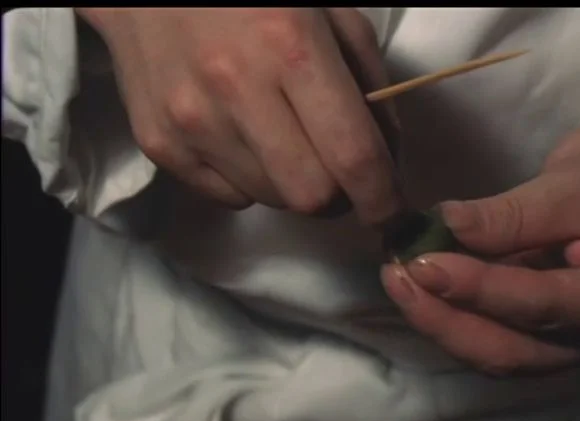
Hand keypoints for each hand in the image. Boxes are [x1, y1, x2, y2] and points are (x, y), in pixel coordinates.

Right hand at [77, 8, 403, 224]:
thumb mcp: (332, 13)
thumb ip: (371, 85)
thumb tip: (386, 161)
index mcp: (291, 47)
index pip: (352, 156)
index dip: (382, 198)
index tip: (392, 213)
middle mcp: (236, 89)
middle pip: (311, 196)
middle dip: (338, 194)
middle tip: (337, 168)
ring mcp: (190, 121)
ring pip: (272, 200)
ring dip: (293, 184)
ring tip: (284, 137)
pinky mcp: (158, 143)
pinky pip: (229, 197)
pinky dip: (251, 181)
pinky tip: (244, 138)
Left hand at [381, 109, 579, 374]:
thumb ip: (516, 212)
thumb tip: (447, 227)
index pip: (541, 305)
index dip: (478, 289)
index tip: (421, 263)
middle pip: (512, 350)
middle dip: (446, 318)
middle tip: (394, 276)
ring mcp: (575, 340)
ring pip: (498, 353)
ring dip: (442, 322)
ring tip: (397, 280)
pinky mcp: (551, 330)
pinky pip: (497, 337)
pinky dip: (456, 316)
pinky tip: (421, 287)